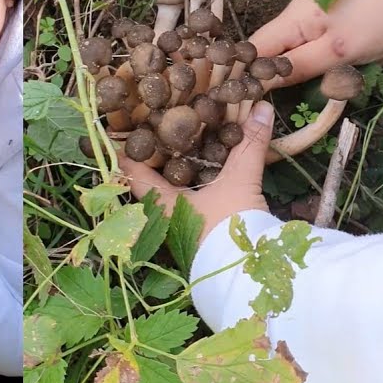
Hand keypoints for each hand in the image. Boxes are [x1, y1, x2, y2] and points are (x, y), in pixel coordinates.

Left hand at [119, 101, 274, 243]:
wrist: (251, 274)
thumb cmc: (231, 227)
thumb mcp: (240, 182)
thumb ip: (249, 145)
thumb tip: (261, 107)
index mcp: (160, 202)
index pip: (131, 171)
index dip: (126, 150)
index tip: (120, 132)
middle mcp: (163, 216)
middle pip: (148, 182)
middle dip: (153, 159)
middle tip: (156, 131)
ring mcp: (179, 229)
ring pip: (167, 195)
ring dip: (173, 174)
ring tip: (178, 148)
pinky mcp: (198, 237)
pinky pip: (186, 206)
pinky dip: (190, 188)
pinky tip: (202, 176)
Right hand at [250, 0, 382, 87]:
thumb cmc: (372, 22)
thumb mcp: (337, 52)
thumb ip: (298, 67)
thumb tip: (263, 83)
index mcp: (290, 21)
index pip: (253, 48)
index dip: (244, 71)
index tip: (244, 95)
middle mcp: (291, 15)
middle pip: (265, 48)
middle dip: (264, 72)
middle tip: (262, 99)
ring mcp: (305, 15)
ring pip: (283, 47)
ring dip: (284, 67)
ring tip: (286, 88)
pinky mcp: (321, 19)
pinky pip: (300, 42)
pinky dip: (300, 58)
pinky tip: (308, 70)